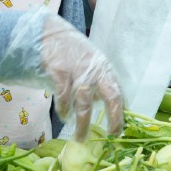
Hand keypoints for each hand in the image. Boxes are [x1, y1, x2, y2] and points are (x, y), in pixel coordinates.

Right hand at [39, 14, 124, 138]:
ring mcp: (77, 70)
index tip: (118, 131)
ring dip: (82, 124)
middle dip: (113, 118)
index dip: (120, 114)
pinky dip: (63, 108)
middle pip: (110, 96)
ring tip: (80, 137)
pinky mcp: (59, 71)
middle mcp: (94, 70)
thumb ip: (98, 82)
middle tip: (110, 136)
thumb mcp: (90, 64)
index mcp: (104, 69)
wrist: (49, 33)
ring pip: (84, 103)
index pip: (118, 94)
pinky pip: (63, 96)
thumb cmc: (72, 52)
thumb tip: (105, 104)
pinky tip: (63, 115)